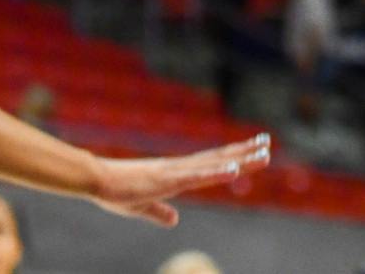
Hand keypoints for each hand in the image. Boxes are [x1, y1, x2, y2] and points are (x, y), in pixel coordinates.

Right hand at [87, 134, 270, 224]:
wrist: (95, 179)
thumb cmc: (116, 191)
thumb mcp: (142, 207)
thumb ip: (159, 212)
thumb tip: (174, 220)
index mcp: (177, 173)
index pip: (212, 163)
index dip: (233, 157)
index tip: (254, 149)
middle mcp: (181, 168)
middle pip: (219, 159)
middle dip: (244, 153)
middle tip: (268, 144)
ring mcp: (176, 171)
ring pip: (214, 164)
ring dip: (240, 160)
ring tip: (263, 155)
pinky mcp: (168, 179)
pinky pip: (197, 176)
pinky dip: (216, 173)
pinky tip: (233, 170)